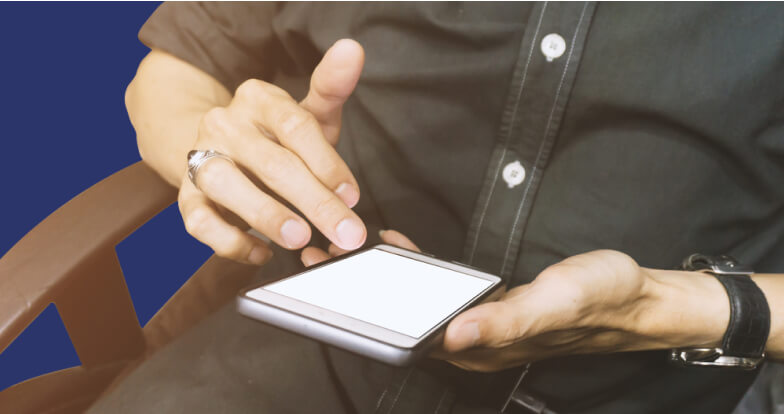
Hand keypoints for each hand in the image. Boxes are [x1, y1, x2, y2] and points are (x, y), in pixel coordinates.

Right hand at [178, 39, 366, 264]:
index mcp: (256, 98)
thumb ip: (331, 87)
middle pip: (271, 163)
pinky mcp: (185, 196)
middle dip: (314, 202)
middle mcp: (223, 125)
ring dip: (265, 214)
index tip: (351, 194)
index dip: (326, 163)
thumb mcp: (307, 113)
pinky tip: (262, 252)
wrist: (218, 149)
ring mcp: (199, 159)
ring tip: (298, 237)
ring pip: (225, 185)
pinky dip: (230, 241)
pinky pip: (200, 222)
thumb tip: (352, 50)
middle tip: (345, 231)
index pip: (294, 126)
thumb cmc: (276, 138)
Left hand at [302, 233, 731, 371]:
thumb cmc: (600, 299)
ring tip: (340, 250)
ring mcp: (479, 323)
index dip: (367, 320)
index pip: (411, 341)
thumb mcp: (557, 303)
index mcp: (483, 348)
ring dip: (379, 280)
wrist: (633, 296)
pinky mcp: (487, 303)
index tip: (326, 290)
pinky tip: (393, 245)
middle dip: (357, 294)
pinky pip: (437, 288)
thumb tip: (452, 335)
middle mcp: (473, 342)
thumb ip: (506, 321)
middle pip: (402, 322)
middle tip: (316, 259)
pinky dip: (410, 267)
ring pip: (415, 305)